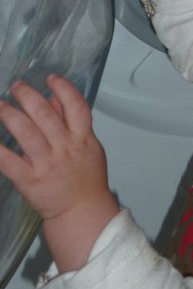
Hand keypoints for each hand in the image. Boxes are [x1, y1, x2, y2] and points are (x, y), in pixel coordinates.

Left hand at [0, 75, 118, 270]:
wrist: (81, 211)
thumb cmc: (86, 176)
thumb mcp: (88, 145)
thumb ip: (71, 121)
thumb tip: (53, 97)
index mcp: (82, 138)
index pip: (77, 107)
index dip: (64, 89)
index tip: (50, 78)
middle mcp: (65, 148)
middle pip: (46, 116)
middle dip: (29, 97)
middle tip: (16, 86)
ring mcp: (47, 164)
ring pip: (26, 134)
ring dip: (10, 116)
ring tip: (0, 104)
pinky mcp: (29, 181)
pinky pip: (9, 162)